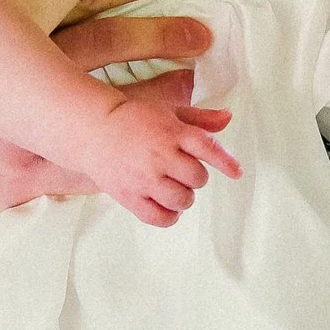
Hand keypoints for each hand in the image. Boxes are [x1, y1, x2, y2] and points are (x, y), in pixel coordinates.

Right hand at [0, 0, 223, 221]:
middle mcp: (12, 81)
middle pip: (101, 52)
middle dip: (161, 41)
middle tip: (204, 35)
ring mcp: (22, 134)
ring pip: (108, 118)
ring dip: (165, 110)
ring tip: (208, 104)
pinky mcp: (28, 178)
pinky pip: (94, 169)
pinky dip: (136, 162)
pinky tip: (171, 155)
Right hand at [89, 96, 242, 226]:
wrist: (92, 130)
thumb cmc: (135, 119)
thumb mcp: (169, 111)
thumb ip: (200, 119)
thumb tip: (228, 118)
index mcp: (171, 132)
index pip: (208, 148)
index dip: (226, 162)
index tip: (236, 172)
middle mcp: (159, 156)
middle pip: (198, 178)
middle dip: (196, 176)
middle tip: (183, 170)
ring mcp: (144, 178)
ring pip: (182, 200)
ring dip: (185, 196)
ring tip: (174, 187)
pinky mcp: (129, 196)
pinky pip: (160, 218)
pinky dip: (170, 216)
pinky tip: (168, 206)